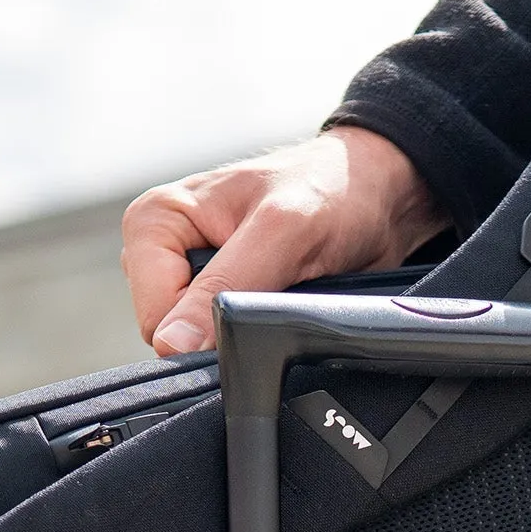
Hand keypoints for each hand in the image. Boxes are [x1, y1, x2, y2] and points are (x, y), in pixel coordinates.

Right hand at [120, 127, 447, 356]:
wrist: (377, 197)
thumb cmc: (332, 188)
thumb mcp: (282, 232)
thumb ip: (226, 286)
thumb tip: (173, 343)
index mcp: (157, 220)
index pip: (153, 317)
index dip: (201, 330)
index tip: (250, 307)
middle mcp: (165, 249)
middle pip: (172, 333)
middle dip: (225, 326)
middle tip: (275, 288)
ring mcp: (193, 277)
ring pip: (200, 342)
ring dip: (247, 328)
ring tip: (283, 288)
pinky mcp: (221, 297)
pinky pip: (227, 340)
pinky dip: (259, 330)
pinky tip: (283, 299)